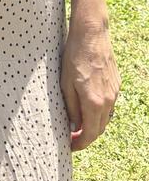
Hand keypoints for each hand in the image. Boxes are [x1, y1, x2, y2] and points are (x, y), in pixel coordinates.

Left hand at [61, 20, 119, 150]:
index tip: (70, 146)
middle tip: (72, 137)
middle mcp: (108, 100)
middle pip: (99, 128)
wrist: (91, 34)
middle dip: (86, 136)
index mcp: (94, 102)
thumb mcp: (65, 83)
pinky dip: (98, 111)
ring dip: (93, 124)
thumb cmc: (74, 56)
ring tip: (77, 123)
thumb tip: (74, 126)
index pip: (90, 133)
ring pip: (105, 117)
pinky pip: (108, 104)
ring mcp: (114, 92)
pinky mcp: (116, 84)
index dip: (80, 143)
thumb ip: (71, 108)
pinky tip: (87, 106)